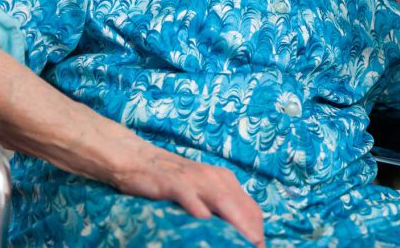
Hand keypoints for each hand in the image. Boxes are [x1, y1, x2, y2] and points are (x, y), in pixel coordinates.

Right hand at [112, 145, 264, 247]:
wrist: (139, 160)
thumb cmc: (172, 180)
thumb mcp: (201, 191)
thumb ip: (218, 208)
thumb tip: (235, 234)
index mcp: (224, 180)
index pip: (251, 208)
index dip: (258, 230)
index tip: (260, 247)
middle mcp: (214, 178)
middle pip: (241, 206)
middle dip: (252, 231)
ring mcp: (195, 180)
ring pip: (222, 201)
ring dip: (236, 223)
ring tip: (244, 242)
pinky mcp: (173, 183)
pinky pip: (189, 196)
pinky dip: (198, 209)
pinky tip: (204, 221)